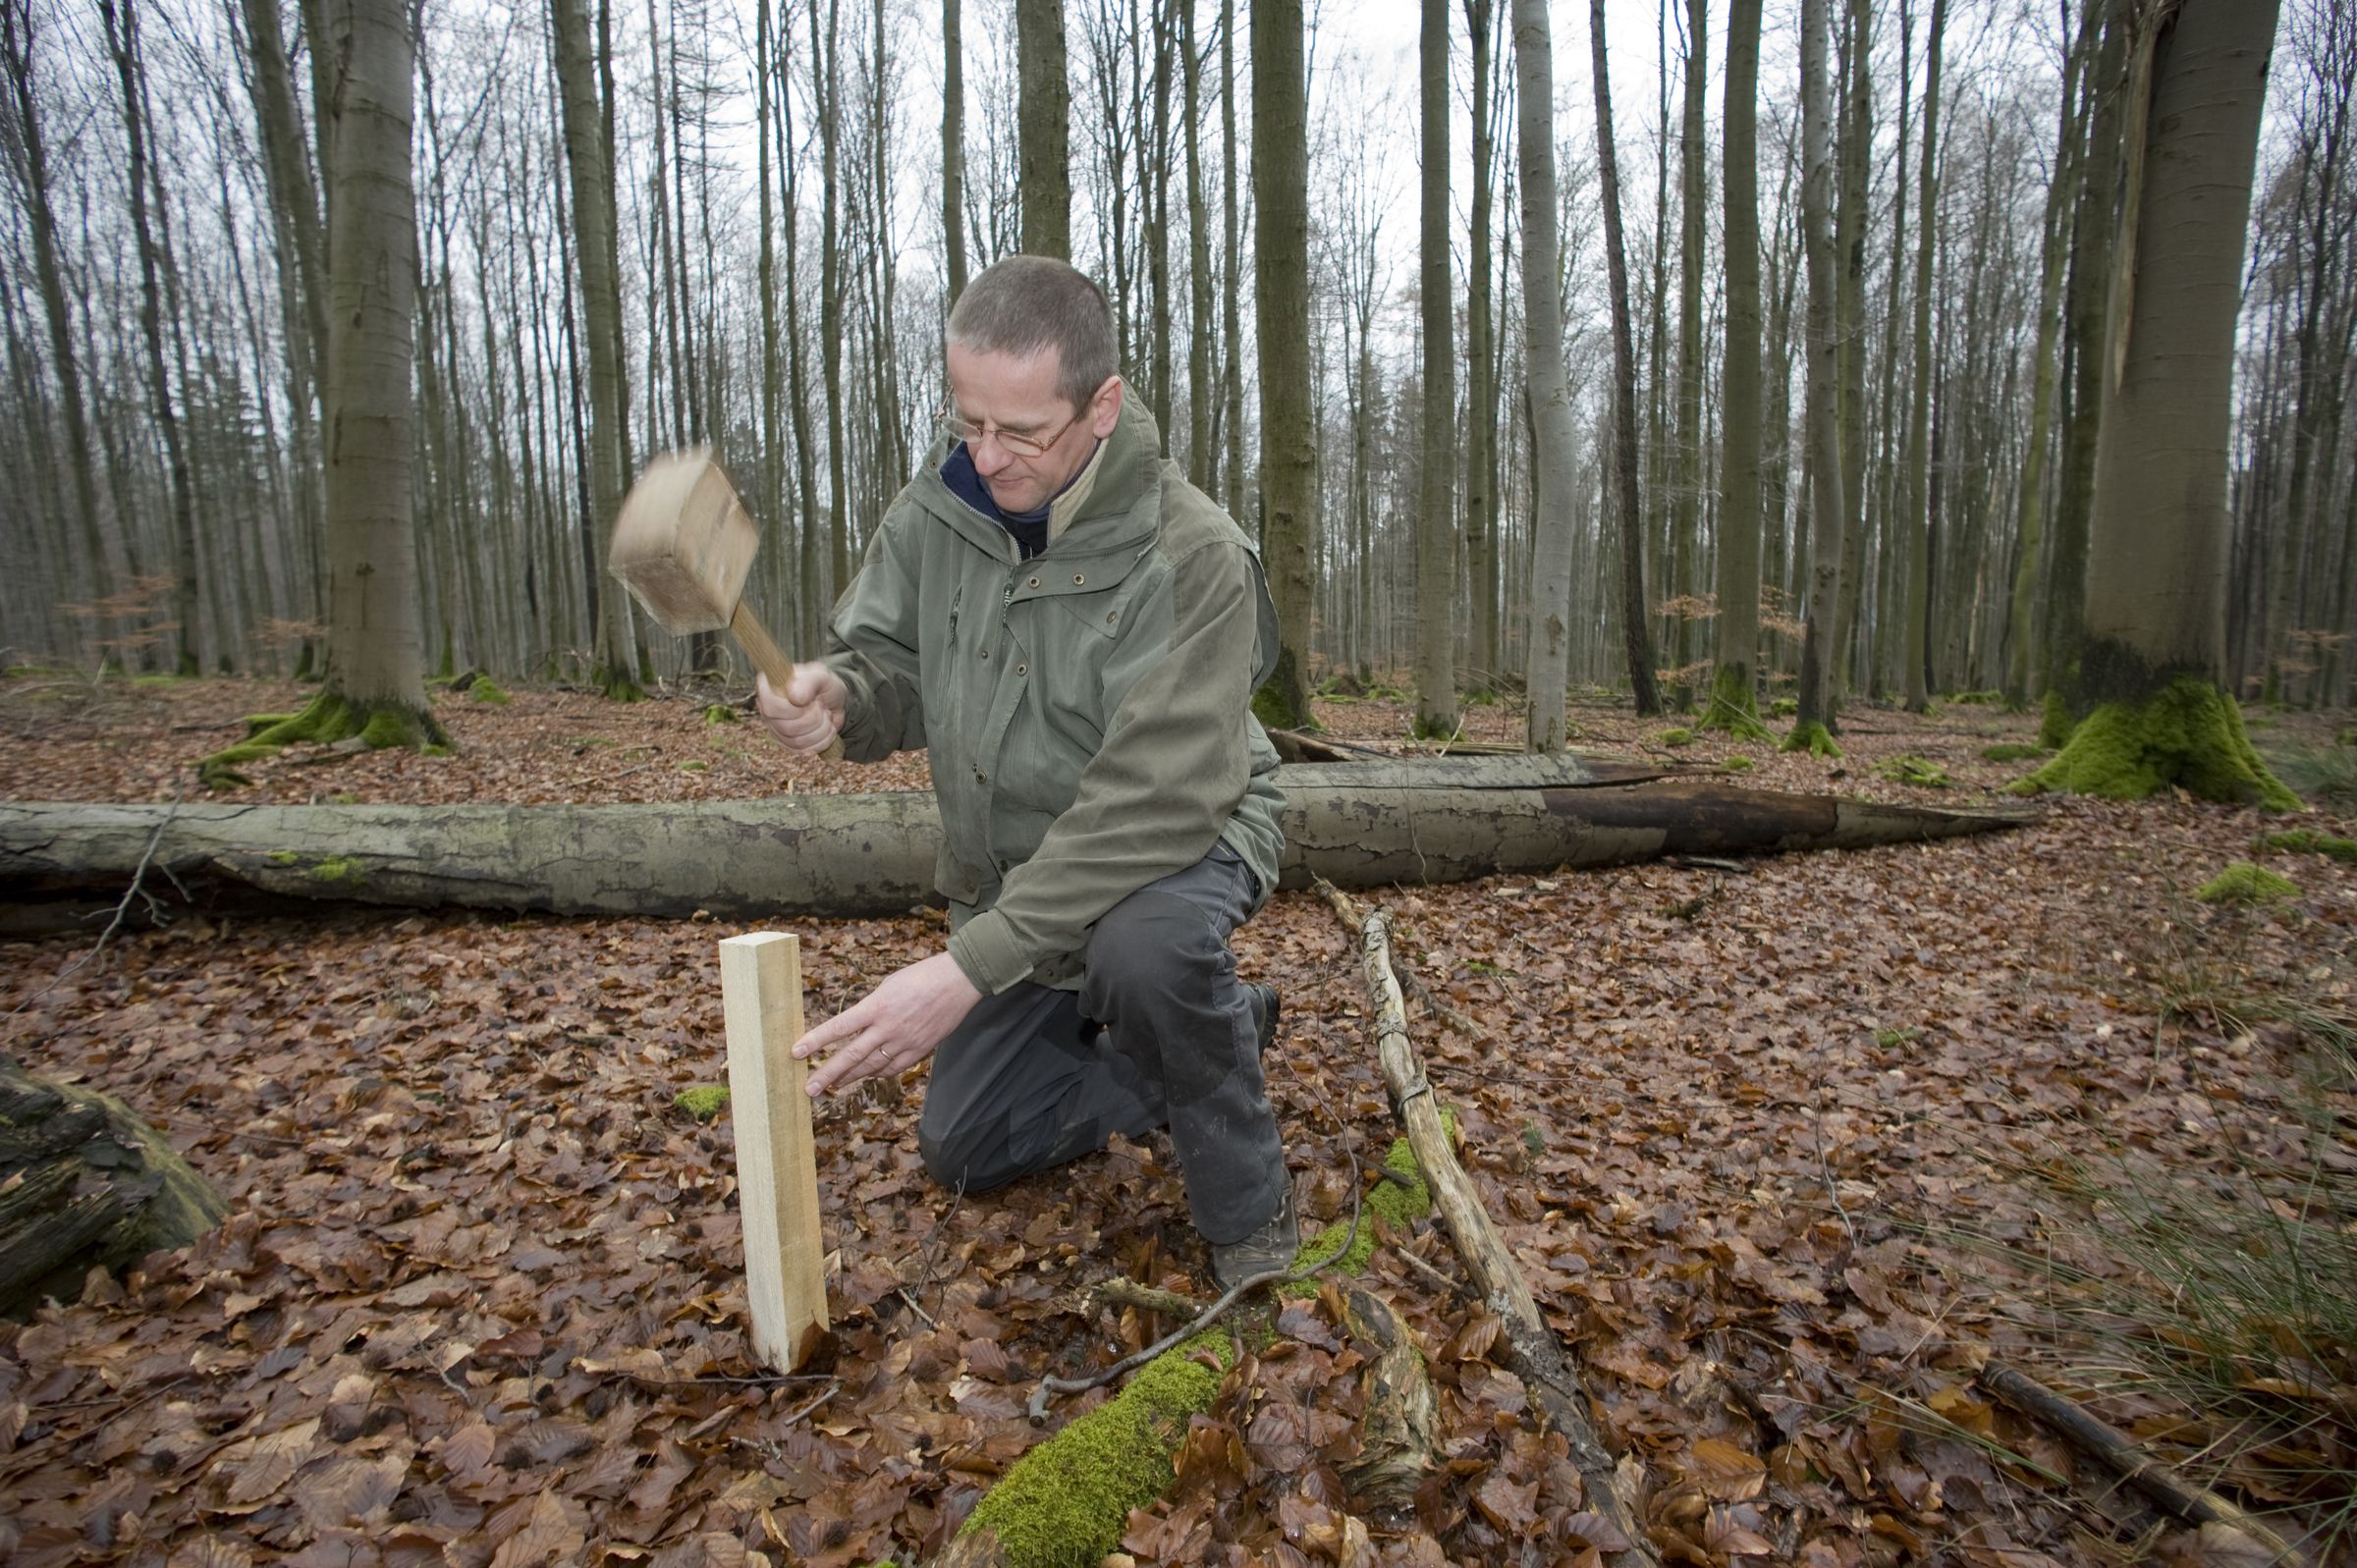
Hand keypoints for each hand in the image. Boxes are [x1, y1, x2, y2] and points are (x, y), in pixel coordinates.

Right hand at [755, 663, 846, 753]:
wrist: (836, 702)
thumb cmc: (824, 685)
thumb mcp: (822, 677)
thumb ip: (809, 682)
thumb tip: (795, 698)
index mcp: (769, 689)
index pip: (771, 707)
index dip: (795, 709)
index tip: (810, 700)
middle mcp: (767, 711)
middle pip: (787, 728)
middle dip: (814, 718)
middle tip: (821, 706)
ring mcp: (777, 729)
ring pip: (797, 741)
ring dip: (821, 729)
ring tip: (825, 715)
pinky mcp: (789, 744)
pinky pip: (805, 751)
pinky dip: (823, 740)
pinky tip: (827, 728)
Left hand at [795, 951, 981, 1096]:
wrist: (959, 982)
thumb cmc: (922, 977)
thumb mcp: (888, 986)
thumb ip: (871, 1008)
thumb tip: (858, 1026)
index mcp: (877, 1006)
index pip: (838, 1027)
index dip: (815, 1041)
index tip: (796, 1053)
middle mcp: (888, 1027)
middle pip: (851, 1055)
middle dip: (827, 1074)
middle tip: (808, 1089)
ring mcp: (904, 1042)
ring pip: (870, 1067)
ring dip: (849, 1077)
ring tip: (831, 1085)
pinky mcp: (919, 1050)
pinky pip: (892, 1068)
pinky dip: (877, 1073)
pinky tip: (867, 1075)